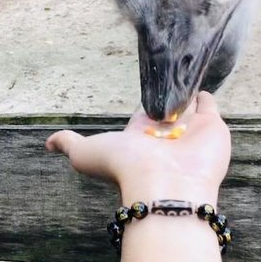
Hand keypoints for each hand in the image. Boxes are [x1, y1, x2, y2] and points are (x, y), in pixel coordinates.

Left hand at [46, 92, 230, 203]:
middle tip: (168, 85)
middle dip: (167, 104)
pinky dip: (205, 97)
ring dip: (185, 96)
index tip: (146, 99)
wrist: (165, 185)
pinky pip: (208, 106)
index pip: (142, 118)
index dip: (144, 110)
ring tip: (185, 76)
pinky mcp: (212, 127)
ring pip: (187, 108)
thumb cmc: (124, 169)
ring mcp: (189, 132)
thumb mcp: (86, 154)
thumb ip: (70, 144)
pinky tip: (200, 87)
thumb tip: (48, 144)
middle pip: (166, 115)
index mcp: (138, 139)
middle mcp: (164, 136)